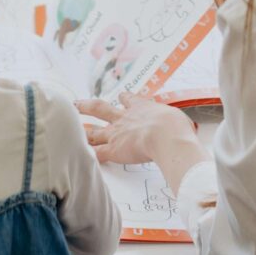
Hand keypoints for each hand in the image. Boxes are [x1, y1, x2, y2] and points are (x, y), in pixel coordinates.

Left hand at [76, 92, 197, 164]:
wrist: (166, 136)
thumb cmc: (175, 127)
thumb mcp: (177, 119)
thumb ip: (175, 124)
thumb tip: (187, 130)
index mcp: (141, 107)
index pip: (129, 100)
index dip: (125, 98)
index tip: (122, 97)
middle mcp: (124, 118)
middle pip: (101, 109)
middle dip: (87, 106)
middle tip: (77, 103)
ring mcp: (116, 134)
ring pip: (93, 131)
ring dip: (81, 130)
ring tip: (69, 128)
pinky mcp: (113, 150)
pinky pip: (96, 153)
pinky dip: (86, 155)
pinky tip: (77, 157)